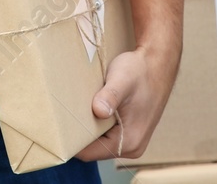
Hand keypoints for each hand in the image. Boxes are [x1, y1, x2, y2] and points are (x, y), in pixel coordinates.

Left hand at [74, 43, 179, 161]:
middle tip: (65, 114)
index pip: (90, 152)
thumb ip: (110, 96)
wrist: (158, 63)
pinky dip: (97, 124)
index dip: (73, 142)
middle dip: (80, 134)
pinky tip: (91, 108)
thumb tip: (98, 111)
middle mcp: (132, 146)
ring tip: (77, 109)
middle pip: (94, 149)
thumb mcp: (122, 79)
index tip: (58, 126)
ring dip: (89, 127)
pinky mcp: (130, 132)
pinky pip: (106, 134)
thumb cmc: (140, 70)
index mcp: (130, 140)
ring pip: (100, 141)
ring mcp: (132, 140)